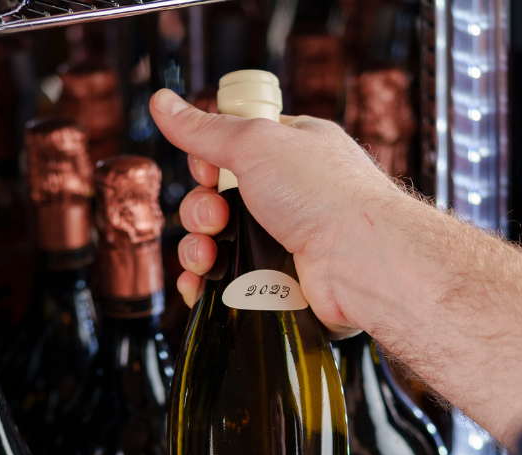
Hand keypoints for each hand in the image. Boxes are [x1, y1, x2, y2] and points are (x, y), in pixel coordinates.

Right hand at [150, 88, 396, 337]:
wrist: (358, 260)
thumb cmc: (323, 194)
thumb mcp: (255, 143)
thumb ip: (205, 129)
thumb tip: (163, 102)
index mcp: (290, 153)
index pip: (231, 152)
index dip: (208, 164)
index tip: (209, 172)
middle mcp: (289, 198)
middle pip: (216, 202)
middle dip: (201, 212)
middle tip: (217, 217)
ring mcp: (283, 244)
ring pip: (218, 245)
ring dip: (198, 250)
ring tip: (208, 256)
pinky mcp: (279, 284)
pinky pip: (229, 284)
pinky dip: (208, 285)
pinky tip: (200, 284)